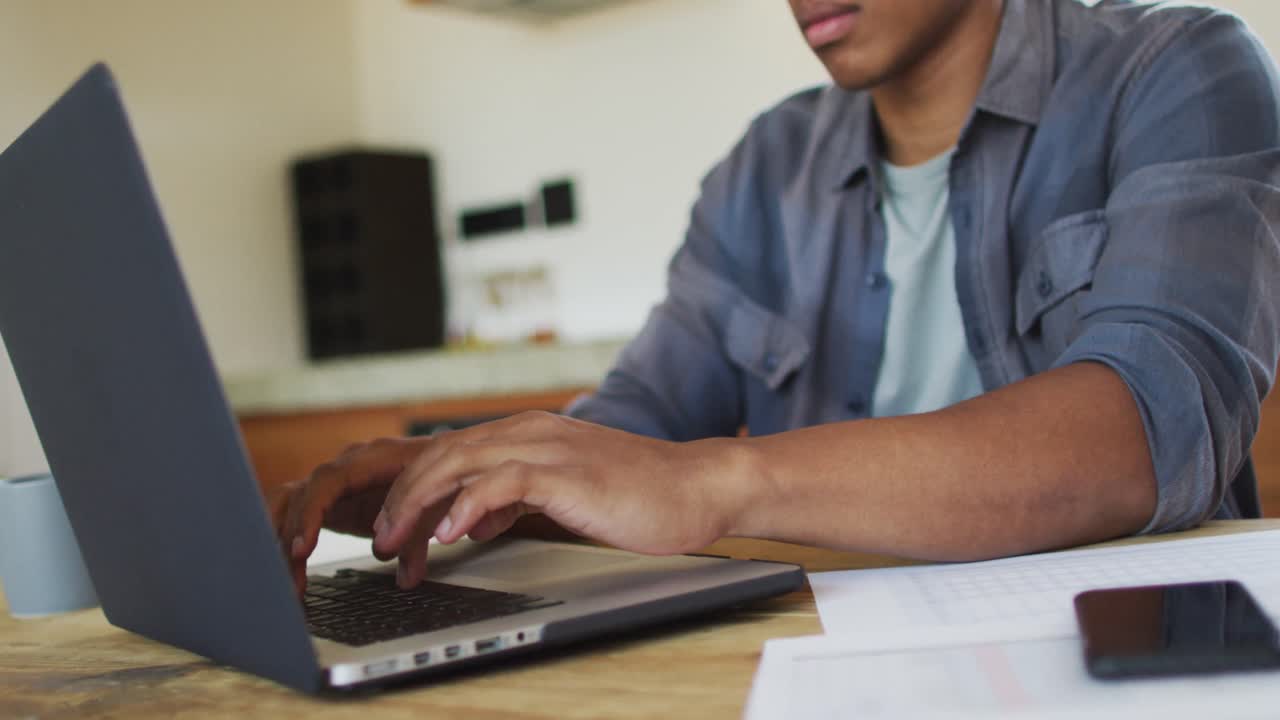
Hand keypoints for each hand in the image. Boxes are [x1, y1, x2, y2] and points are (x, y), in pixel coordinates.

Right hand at [270, 437, 434, 594]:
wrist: (445, 469)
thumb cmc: (441, 480)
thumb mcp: (437, 504)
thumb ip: (417, 538)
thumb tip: (404, 577)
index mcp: (372, 458)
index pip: (328, 481)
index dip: (310, 513)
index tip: (301, 548)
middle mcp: (345, 468)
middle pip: (300, 495)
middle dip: (288, 537)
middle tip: (291, 578)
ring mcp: (334, 485)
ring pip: (290, 507)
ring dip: (281, 544)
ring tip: (289, 586)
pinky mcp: (329, 503)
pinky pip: (296, 518)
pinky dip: (288, 546)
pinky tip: (290, 579)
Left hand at [357, 411, 754, 587]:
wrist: (695, 487)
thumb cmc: (638, 494)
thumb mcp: (562, 493)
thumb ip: (515, 498)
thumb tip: (472, 520)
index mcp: (527, 433)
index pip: (450, 451)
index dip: (412, 489)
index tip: (393, 528)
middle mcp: (530, 432)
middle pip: (442, 453)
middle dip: (401, 497)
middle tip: (380, 540)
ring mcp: (548, 448)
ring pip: (460, 462)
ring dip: (419, 503)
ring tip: (398, 541)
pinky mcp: (566, 473)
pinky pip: (501, 482)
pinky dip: (467, 507)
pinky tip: (450, 535)